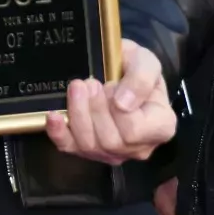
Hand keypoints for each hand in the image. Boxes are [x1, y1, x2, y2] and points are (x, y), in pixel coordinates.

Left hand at [44, 39, 174, 165]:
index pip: (133, 131)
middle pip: (109, 141)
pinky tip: (53, 115)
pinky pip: (69, 148)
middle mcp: (138, 147)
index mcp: (160, 127)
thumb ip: (142, 79)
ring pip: (89, 146)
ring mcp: (112, 152)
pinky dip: (58, 132)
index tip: (111, 85)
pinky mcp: (87, 150)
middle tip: (89, 82)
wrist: (120, 69)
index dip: (116, 108)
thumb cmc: (136, 68)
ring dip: (78, 114)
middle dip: (94, 108)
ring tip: (78, 88)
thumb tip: (123, 104)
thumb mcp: (146, 62)